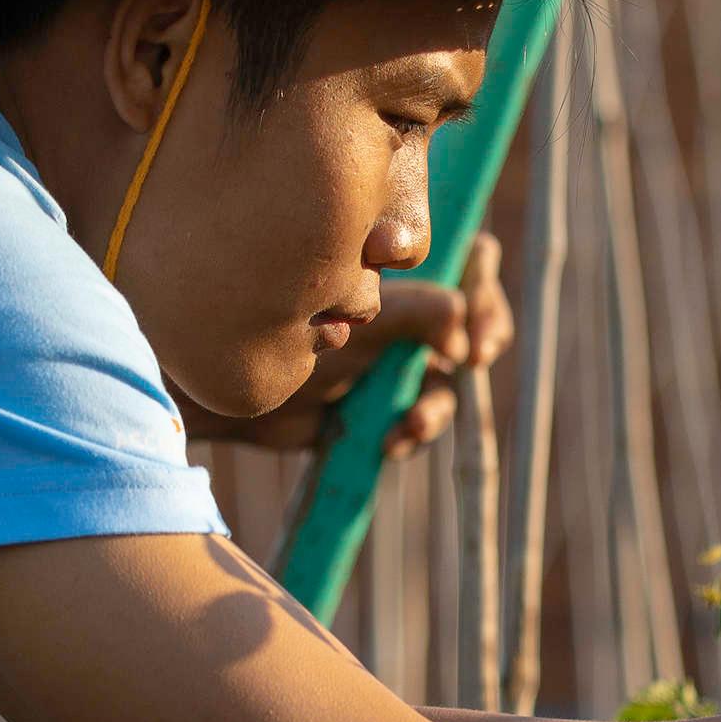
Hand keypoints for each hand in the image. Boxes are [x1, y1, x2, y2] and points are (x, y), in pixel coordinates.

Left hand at [179, 232, 513, 456]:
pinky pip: (413, 427)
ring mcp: (392, 368)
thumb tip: (462, 323)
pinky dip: (408, 435)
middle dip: (475, 353)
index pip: (469, 278)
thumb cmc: (287, 330)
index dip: (487, 305)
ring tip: (408, 426)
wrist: (233, 384)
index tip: (478, 344)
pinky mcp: (376, 410)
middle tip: (467, 370)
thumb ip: (415, 312)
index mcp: (402, 284)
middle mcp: (404, 323)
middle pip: (470, 333)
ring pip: (443, 389)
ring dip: (435, 409)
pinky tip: (385, 443)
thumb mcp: (358, 316)